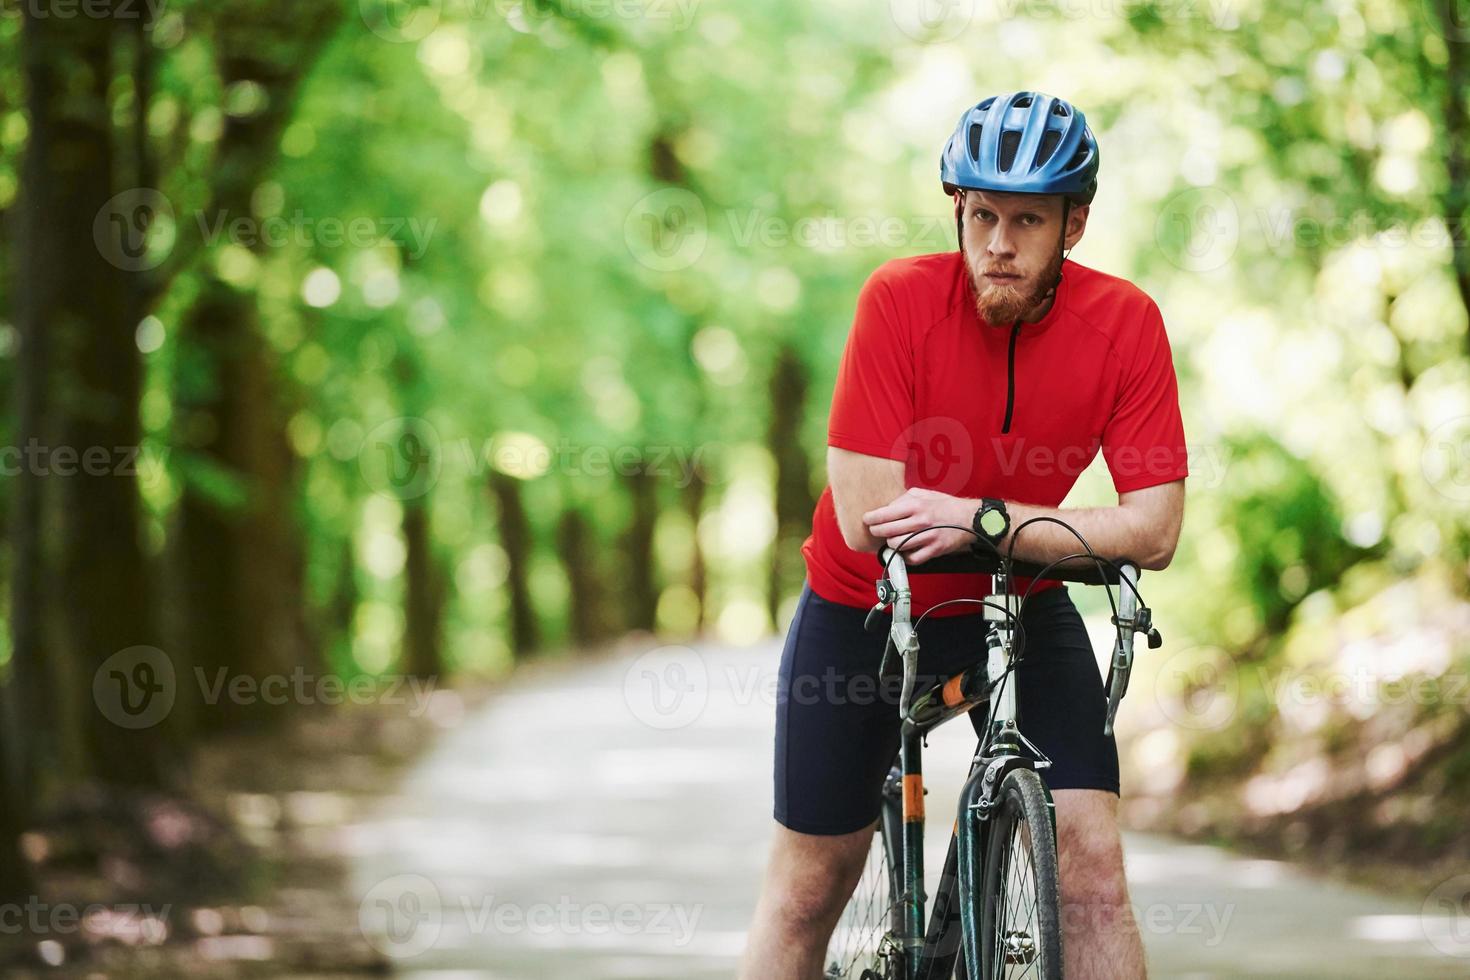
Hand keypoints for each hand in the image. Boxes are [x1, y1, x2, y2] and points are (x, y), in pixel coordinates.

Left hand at [862, 488, 978, 563]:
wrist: (969, 519)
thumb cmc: (945, 505)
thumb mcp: (924, 494)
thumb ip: (904, 498)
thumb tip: (887, 507)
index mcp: (916, 505)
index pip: (885, 514)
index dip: (871, 519)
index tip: (867, 520)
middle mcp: (920, 521)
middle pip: (887, 531)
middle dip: (877, 532)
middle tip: (876, 531)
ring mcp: (927, 537)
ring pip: (897, 546)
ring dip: (890, 544)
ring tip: (891, 540)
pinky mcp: (934, 550)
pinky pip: (912, 558)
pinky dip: (905, 556)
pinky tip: (904, 550)